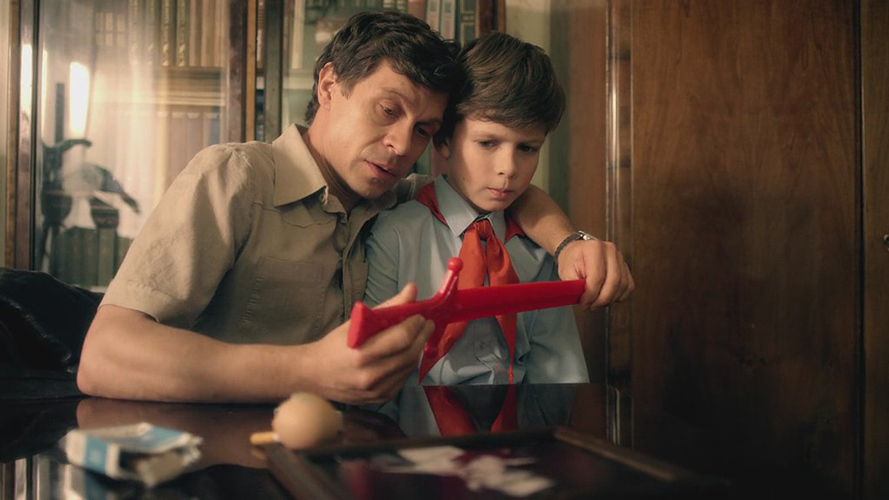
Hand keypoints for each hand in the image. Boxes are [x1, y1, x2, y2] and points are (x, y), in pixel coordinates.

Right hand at [300, 284, 433, 404]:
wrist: (313, 375)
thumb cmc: (334, 345)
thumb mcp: (355, 323)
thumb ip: (386, 308)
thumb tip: (411, 290)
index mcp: (361, 353)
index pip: (401, 337)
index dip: (415, 324)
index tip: (420, 315)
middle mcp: (370, 375)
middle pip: (409, 353)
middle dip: (422, 335)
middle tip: (427, 323)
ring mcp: (376, 390)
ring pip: (409, 367)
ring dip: (418, 349)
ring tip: (419, 336)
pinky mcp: (380, 398)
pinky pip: (403, 379)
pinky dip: (409, 364)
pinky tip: (408, 353)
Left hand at [557, 238, 633, 309]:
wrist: (578, 251)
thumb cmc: (572, 260)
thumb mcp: (566, 271)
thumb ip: (573, 285)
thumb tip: (581, 299)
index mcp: (594, 248)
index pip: (597, 277)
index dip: (591, 295)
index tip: (583, 304)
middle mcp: (610, 250)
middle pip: (613, 281)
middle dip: (602, 300)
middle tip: (591, 307)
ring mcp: (620, 257)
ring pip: (622, 285)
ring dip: (610, 299)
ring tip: (597, 303)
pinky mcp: (625, 266)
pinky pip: (629, 285)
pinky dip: (620, 296)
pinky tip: (608, 299)